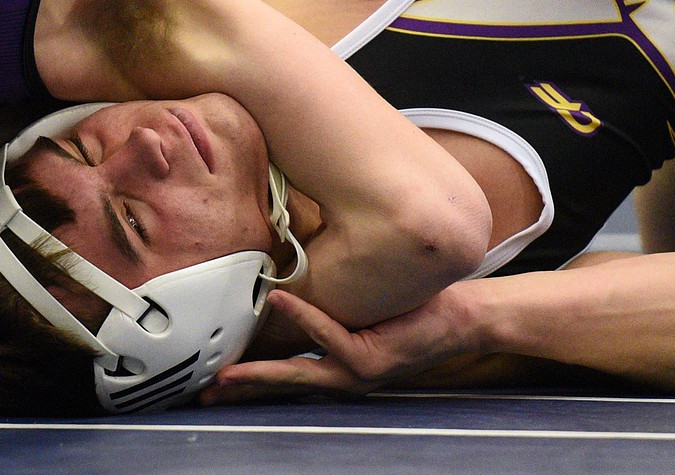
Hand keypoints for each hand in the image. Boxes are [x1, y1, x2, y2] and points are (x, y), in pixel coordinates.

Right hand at [200, 287, 473, 405]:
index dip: (252, 381)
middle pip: (284, 385)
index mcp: (340, 369)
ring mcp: (357, 373)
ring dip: (261, 372)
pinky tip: (279, 300)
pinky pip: (328, 335)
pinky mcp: (370, 359)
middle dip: (245, 391)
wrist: (464, 319)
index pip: (288, 377)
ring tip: (227, 372)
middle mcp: (345, 378)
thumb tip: (297, 281)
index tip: (219, 384)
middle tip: (211, 393)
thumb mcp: (365, 313)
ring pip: (298, 371)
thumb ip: (332, 310)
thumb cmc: (416, 310)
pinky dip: (302, 316)